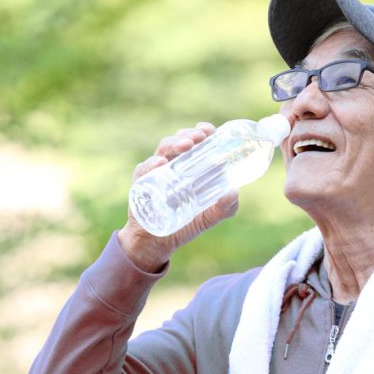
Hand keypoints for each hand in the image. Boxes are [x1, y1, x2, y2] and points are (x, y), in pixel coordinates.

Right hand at [118, 123, 238, 271]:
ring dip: (174, 143)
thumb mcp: (209, 217)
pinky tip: (161, 163)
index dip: (202, 132)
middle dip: (190, 134)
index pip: (195, 141)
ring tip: (187, 145)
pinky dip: (151, 164)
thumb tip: (233, 192)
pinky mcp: (140, 185)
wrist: (158, 243)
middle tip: (201, 137)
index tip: (210, 131)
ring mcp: (155, 173)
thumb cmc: (184, 224)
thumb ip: (225, 207)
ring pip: (163, 150)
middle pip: (179, 140)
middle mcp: (172, 165)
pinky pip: (143, 170)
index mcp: (189, 166)